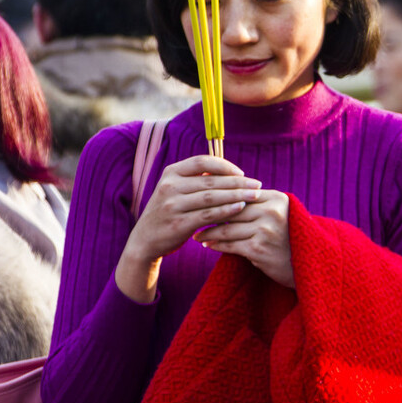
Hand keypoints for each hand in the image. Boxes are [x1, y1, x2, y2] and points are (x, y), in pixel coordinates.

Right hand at [116, 155, 261, 302]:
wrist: (144, 241)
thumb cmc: (168, 212)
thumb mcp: (175, 190)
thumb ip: (196, 180)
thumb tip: (229, 171)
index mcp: (171, 173)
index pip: (202, 161)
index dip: (224, 166)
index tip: (242, 173)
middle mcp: (170, 186)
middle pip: (211, 181)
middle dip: (238, 182)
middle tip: (257, 185)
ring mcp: (172, 205)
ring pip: (211, 197)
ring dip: (237, 195)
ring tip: (254, 195)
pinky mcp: (178, 224)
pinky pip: (208, 215)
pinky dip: (226, 211)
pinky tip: (240, 208)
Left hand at [196, 189, 293, 287]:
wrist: (309, 265)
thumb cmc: (288, 238)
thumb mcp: (279, 214)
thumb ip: (258, 203)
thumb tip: (227, 192)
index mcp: (278, 198)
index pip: (241, 193)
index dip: (221, 197)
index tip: (204, 199)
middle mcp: (273, 212)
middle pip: (232, 209)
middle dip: (211, 214)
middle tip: (193, 216)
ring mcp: (266, 230)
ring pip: (227, 228)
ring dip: (209, 232)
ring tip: (197, 233)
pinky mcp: (259, 249)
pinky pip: (230, 245)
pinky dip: (216, 245)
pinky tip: (207, 245)